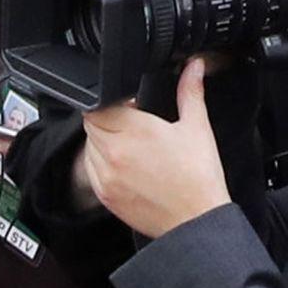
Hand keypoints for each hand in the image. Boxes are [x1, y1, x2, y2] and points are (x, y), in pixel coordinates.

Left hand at [80, 58, 229, 238]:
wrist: (195, 221)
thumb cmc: (198, 177)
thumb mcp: (197, 128)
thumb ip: (190, 92)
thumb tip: (193, 67)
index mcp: (133, 131)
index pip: (100, 104)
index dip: (115, 100)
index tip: (132, 104)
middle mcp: (112, 153)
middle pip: (92, 123)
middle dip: (108, 118)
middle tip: (134, 124)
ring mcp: (105, 176)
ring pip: (89, 146)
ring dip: (103, 140)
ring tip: (133, 146)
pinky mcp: (103, 195)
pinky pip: (91, 170)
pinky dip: (102, 163)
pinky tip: (128, 166)